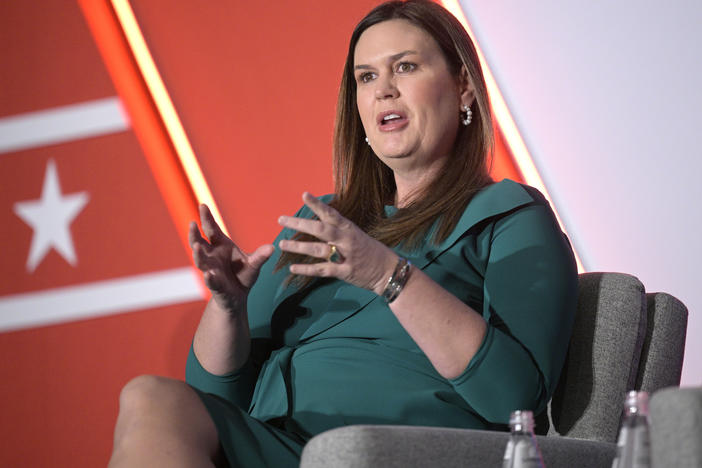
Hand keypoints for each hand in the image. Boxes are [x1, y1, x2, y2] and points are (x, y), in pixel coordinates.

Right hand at [189, 204, 273, 312]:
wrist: (238, 296)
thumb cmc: (243, 274)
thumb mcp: (254, 264)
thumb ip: (260, 256)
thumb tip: (272, 248)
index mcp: (220, 245)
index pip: (211, 229)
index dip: (206, 218)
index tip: (203, 205)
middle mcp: (212, 256)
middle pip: (199, 242)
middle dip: (195, 234)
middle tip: (192, 223)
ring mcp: (211, 270)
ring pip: (201, 261)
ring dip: (198, 254)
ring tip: (196, 246)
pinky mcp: (215, 285)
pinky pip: (211, 281)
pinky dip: (210, 278)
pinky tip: (209, 274)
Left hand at [277, 192, 397, 294]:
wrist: (389, 271)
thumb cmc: (371, 252)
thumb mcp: (357, 235)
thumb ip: (339, 230)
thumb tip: (319, 221)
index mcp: (349, 228)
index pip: (331, 213)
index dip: (317, 204)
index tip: (303, 195)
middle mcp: (346, 240)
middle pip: (320, 229)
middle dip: (299, 224)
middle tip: (281, 220)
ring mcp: (346, 256)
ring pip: (318, 250)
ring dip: (298, 247)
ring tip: (282, 244)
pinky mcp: (345, 272)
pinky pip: (323, 270)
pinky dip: (307, 270)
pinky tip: (293, 268)